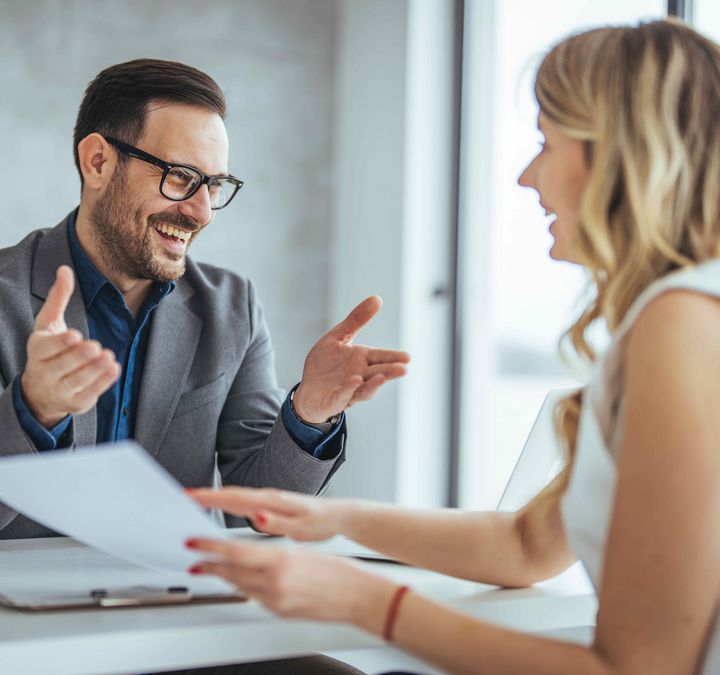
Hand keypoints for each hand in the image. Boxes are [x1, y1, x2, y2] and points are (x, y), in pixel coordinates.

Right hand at [20, 265, 120, 427]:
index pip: (45, 349)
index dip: (59, 344)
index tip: (75, 336)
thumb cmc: (49, 350)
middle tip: (95, 347)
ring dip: (94, 371)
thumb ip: (58, 298)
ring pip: (76, 381)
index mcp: (38, 350)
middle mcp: (44, 373)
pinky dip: (102, 383)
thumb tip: (65, 269)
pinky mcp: (77, 402)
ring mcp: (60, 390)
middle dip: (78, 357)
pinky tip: (114, 369)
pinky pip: (90, 393)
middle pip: (61, 366)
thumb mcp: (49, 323)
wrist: (42, 391)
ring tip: (108, 357)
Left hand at [185, 538, 395, 626]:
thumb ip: (275, 554)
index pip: (236, 553)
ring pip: (240, 586)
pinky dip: (242, 586)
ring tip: (208, 566)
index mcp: (282, 562)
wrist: (358, 598)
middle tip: (193, 554)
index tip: (195, 541)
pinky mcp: (280, 612)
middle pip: (232, 572)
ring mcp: (276, 602)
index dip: (211, 547)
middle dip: (209, 562)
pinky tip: (237, 581)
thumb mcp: (303, 553)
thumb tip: (253, 552)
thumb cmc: (340, 572)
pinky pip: (254, 597)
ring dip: (223, 574)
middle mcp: (275, 585)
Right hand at [188, 487, 341, 540]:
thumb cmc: (321, 521)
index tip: (190, 495)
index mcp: (271, 501)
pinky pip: (242, 505)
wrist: (338, 516)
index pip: (235, 497)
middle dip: (206, 495)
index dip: (211, 496)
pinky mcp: (269, 507)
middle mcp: (267, 498)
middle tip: (182, 497)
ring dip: (214, 499)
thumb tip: (257, 516)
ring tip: (192, 503)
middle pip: (230, 495)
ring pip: (235, 499)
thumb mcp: (301, 527)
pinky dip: (226, 505)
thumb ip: (278, 523)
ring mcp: (267, 502)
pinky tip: (219, 511)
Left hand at [292, 296, 409, 422]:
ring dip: (374, 384)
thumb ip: (356, 320)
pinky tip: (355, 381)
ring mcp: (348, 390)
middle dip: (389, 372)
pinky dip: (349, 389)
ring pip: (365, 389)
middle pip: (377, 374)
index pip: (380, 357)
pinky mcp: (334, 401)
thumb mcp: (338, 336)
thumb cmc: (325, 364)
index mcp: (361, 359)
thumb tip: (377, 298)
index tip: (407, 357)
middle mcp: (359, 376)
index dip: (393, 357)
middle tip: (403, 369)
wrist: (308, 390)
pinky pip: (343, 396)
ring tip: (382, 377)